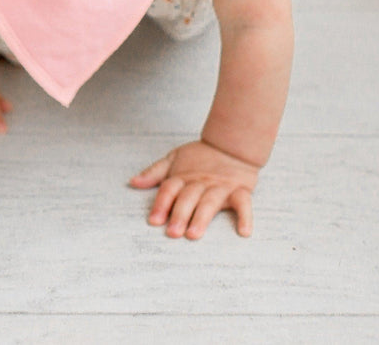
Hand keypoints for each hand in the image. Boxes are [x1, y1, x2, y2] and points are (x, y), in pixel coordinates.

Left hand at [129, 139, 258, 238]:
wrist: (231, 145)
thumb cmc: (200, 157)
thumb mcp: (174, 159)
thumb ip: (154, 173)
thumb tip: (133, 182)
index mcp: (184, 176)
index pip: (169, 188)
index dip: (161, 204)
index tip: (154, 221)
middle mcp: (201, 182)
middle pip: (188, 197)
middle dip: (179, 214)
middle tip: (172, 232)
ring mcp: (221, 186)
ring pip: (210, 202)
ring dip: (202, 218)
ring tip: (194, 234)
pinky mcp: (240, 190)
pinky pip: (244, 204)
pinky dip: (245, 217)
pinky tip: (244, 232)